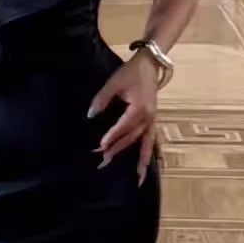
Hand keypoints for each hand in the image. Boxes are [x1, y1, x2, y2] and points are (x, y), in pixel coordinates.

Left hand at [90, 51, 161, 183]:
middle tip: (104, 162)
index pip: (123, 127)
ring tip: (139, 178)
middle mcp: (148, 118)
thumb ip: (102, 99)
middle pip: (132, 138)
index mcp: (139, 109)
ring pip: (146, 143)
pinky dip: (150, 152)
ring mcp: (152, 120)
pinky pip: (152, 139)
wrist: (150, 64)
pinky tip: (148, 164)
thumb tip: (91, 115)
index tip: (101, 146)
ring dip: (141, 160)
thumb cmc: (131, 72)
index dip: (112, 136)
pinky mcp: (153, 120)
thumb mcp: (114, 83)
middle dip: (118, 150)